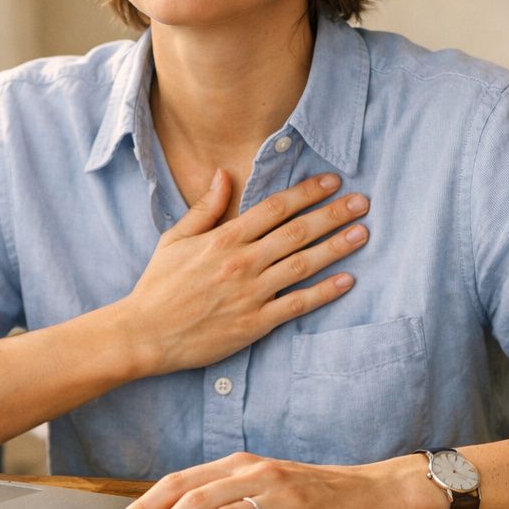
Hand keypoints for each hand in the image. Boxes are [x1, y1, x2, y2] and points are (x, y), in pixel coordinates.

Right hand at [117, 170, 368, 376]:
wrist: (145, 334)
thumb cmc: (159, 286)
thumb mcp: (175, 239)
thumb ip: (205, 208)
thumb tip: (225, 174)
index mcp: (224, 239)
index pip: (274, 208)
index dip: (306, 192)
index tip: (332, 181)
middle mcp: (242, 262)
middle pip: (297, 232)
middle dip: (332, 214)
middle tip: (362, 201)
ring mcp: (251, 293)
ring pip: (303, 264)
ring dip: (336, 247)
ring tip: (362, 233)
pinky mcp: (255, 323)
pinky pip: (297, 305)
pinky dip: (324, 293)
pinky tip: (347, 281)